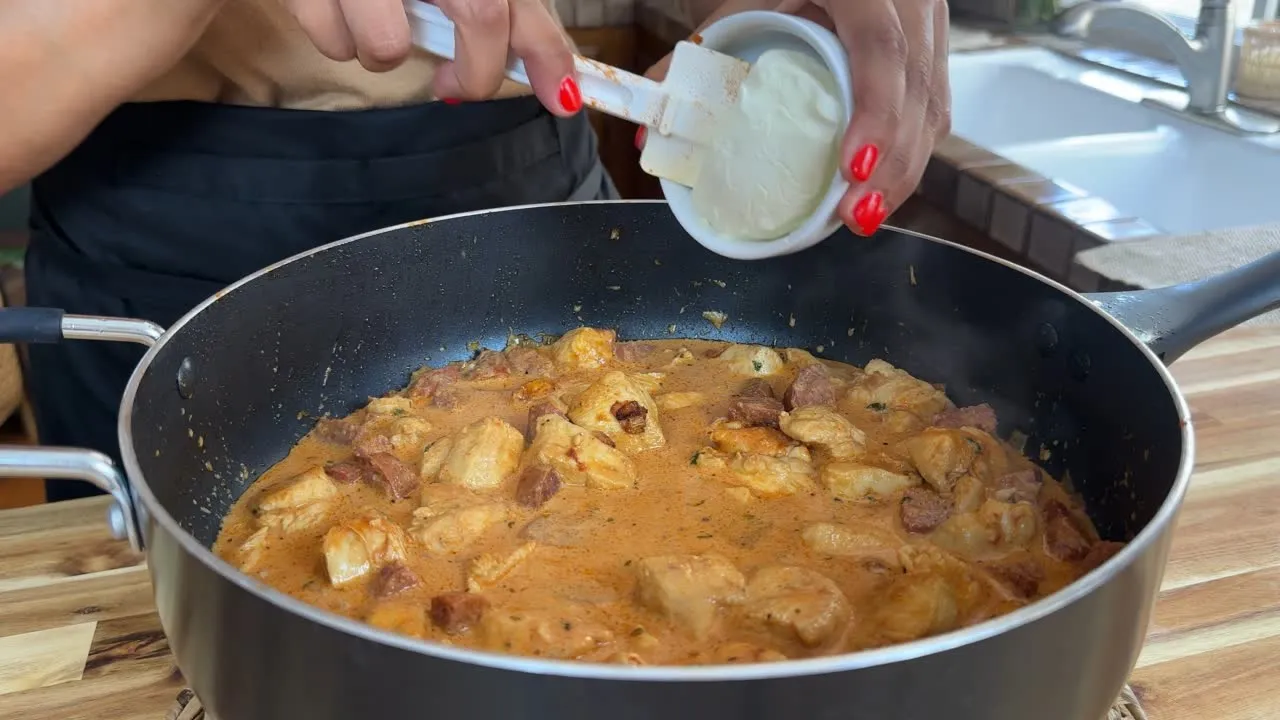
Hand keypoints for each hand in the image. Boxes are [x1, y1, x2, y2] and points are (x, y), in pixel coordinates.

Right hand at [284, 0, 582, 114]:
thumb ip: (513, 17)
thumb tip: (560, 88)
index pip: (517, 2)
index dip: (547, 52)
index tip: (564, 99)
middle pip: (478, 14)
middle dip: (475, 71)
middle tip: (458, 85)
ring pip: (386, 49)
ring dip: (385, 53)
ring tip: (377, 18)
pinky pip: (331, 43)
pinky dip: (337, 39)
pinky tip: (338, 6)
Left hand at [643, 0, 949, 235]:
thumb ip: (698, 57)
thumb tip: (648, 135)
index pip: (883, 50)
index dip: (875, 114)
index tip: (852, 169)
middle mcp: (910, 0)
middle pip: (917, 91)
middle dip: (892, 164)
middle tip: (854, 216)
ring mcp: (930, 19)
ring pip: (934, 103)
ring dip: (904, 167)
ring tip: (864, 214)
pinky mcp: (935, 41)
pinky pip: (934, 102)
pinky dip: (909, 148)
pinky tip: (880, 185)